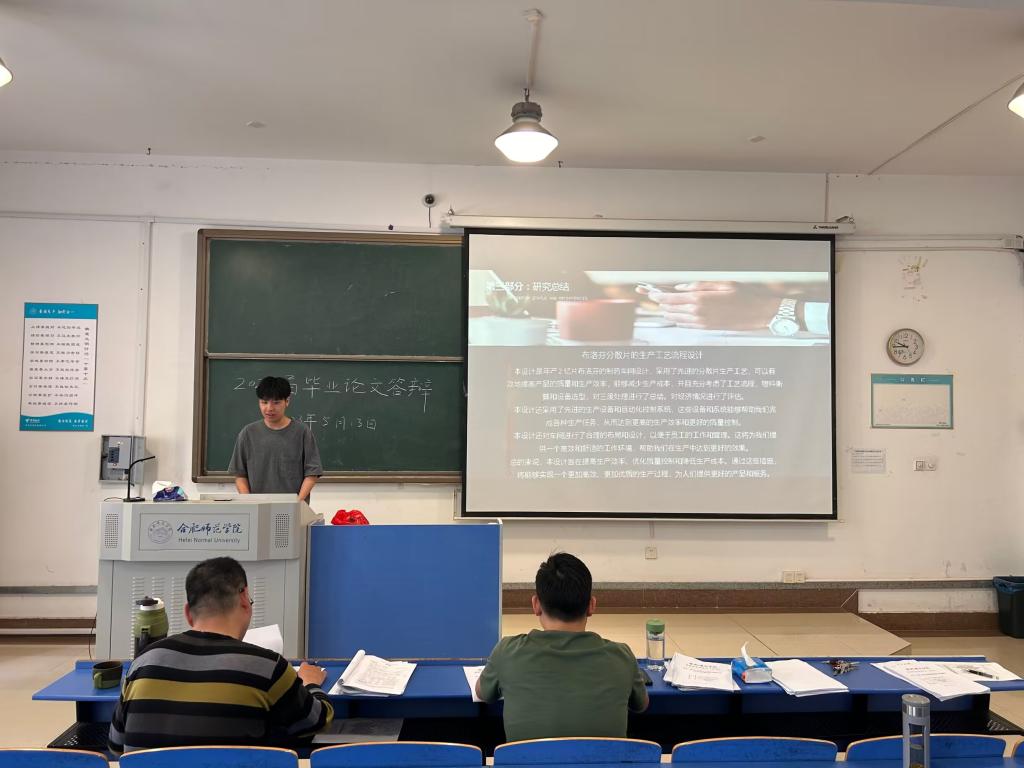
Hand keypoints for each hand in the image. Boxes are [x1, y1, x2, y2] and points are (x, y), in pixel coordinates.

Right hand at [297, 661, 326, 686]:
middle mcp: (312, 666)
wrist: (309, 684)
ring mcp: (317, 669)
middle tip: (309, 675)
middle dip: (310, 669)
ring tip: (314, 676)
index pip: (304, 664)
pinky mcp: (322, 674)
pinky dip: (323, 674)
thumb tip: (298, 672)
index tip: (303, 671)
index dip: (304, 667)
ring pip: (318, 668)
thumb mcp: (297, 676)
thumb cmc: (302, 680)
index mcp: (304, 665)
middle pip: (311, 666)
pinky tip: (321, 676)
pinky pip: (324, 672)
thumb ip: (298, 672)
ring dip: (317, 671)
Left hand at [647, 281, 783, 330]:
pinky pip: (685, 325)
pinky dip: (678, 319)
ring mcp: (701, 322)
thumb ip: (698, 285)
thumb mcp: (722, 284)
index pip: (670, 298)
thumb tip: (680, 287)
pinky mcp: (706, 328)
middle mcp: (698, 312)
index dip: (658, 295)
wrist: (758, 313)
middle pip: (670, 309)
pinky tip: (677, 314)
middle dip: (660, 302)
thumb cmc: (744, 296)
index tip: (650, 292)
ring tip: (664, 304)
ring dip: (668, 311)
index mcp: (700, 299)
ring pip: (675, 318)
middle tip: (652, 295)